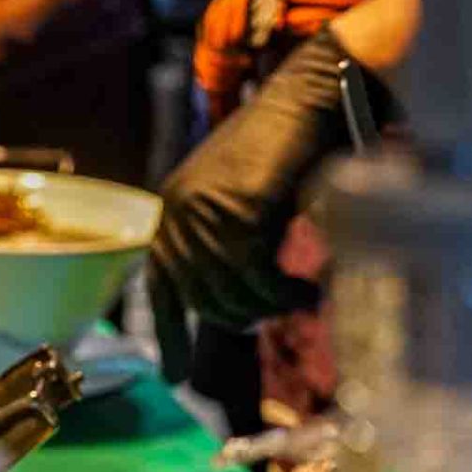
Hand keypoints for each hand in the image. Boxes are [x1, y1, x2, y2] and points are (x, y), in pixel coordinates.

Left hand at [146, 27, 382, 382]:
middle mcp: (178, 211)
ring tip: (303, 296)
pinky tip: (309, 288)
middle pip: (202, 299)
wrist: (311, 97)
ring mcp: (203, 212)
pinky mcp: (236, 212)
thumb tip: (237, 301)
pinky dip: (285, 293)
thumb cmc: (287, 147)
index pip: (160, 284)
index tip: (173, 374)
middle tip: (284, 308)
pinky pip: (256, 280)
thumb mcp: (245, 200)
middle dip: (243, 316)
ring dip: (272, 306)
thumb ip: (229, 244)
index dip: (168, 332)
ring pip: (230, 295)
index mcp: (174, 209)